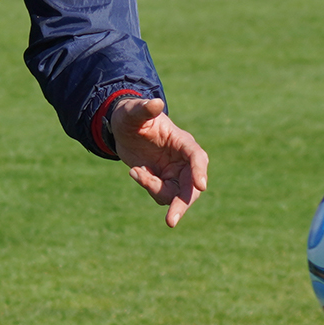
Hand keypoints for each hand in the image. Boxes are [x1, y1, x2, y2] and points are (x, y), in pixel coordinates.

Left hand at [108, 98, 208, 226]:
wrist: (123, 129)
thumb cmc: (130, 116)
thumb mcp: (133, 112)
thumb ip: (144, 109)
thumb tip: (155, 103)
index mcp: (182, 141)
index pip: (196, 157)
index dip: (199, 171)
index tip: (201, 186)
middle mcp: (183, 159)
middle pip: (192, 185)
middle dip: (183, 203)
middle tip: (170, 221)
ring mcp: (176, 171)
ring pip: (176, 195)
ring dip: (156, 190)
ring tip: (135, 172)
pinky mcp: (165, 180)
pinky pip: (162, 195)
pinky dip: (149, 187)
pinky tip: (135, 172)